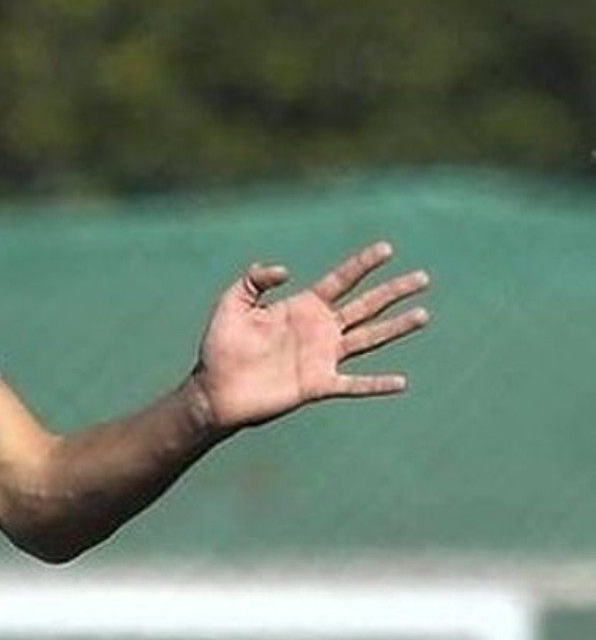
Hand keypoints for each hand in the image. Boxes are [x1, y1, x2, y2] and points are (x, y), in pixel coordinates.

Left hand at [194, 240, 429, 435]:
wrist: (215, 391)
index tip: (387, 248)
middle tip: (424, 277)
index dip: (364, 264)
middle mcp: (319, 330)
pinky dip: (376, 384)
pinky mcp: (317, 385)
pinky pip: (354, 384)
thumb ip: (254, 280)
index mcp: (303, 307)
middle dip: (395, 291)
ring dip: (397, 327)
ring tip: (424, 315)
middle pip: (367, 305)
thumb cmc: (220, 348)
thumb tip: (286, 270)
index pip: (342, 280)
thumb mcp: (232, 304)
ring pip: (369, 338)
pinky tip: (401, 383)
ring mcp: (322, 358)